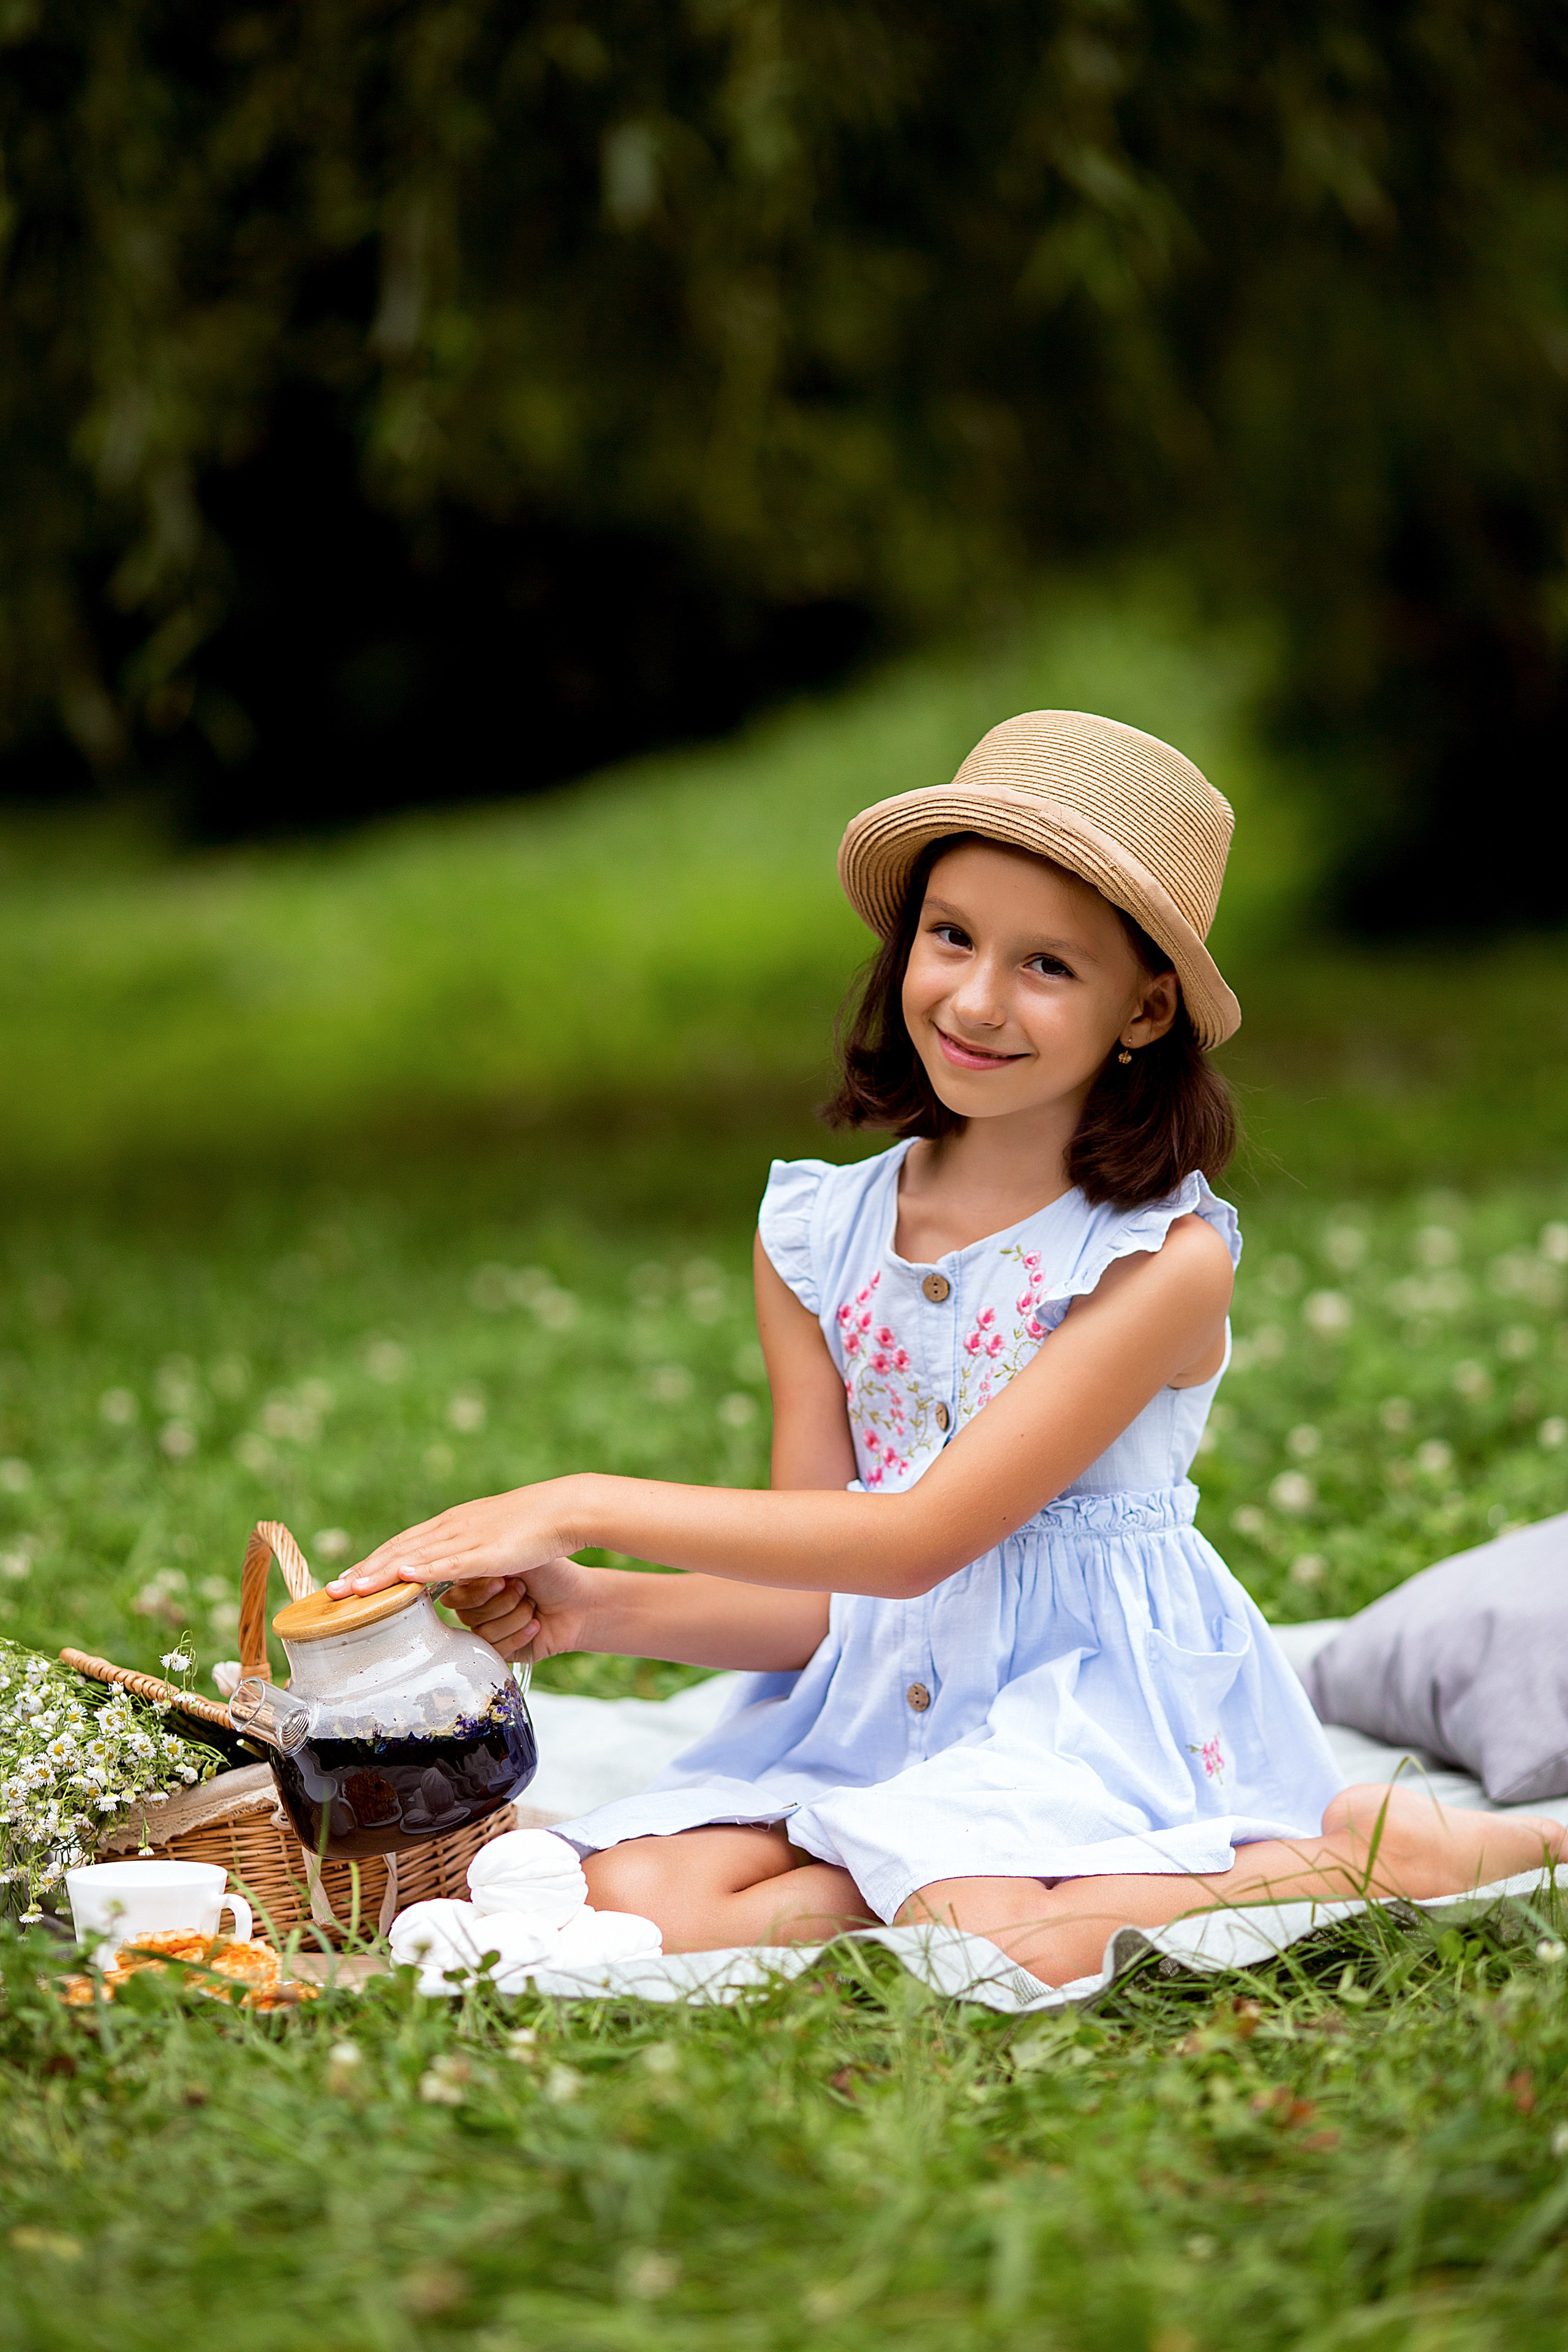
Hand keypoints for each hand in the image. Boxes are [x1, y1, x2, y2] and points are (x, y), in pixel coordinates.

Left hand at [328, 1481, 580, 1596]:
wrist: (564, 1509)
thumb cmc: (534, 1529)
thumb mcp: (491, 1542)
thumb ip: (467, 1555)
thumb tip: (452, 1575)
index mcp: (452, 1525)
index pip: (403, 1545)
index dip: (373, 1563)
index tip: (347, 1580)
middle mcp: (451, 1528)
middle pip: (398, 1550)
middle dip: (363, 1571)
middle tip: (332, 1591)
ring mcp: (466, 1538)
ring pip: (414, 1556)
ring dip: (379, 1573)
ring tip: (351, 1589)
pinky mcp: (486, 1551)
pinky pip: (449, 1562)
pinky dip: (423, 1568)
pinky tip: (402, 1577)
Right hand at [444, 1556, 595, 1662]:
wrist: (578, 1601)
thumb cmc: (550, 1573)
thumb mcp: (517, 1557)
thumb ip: (482, 1561)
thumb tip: (451, 1567)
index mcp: (474, 1581)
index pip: (454, 1595)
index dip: (478, 1591)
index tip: (503, 1580)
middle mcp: (476, 1607)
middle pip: (466, 1615)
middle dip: (503, 1602)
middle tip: (525, 1590)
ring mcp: (487, 1630)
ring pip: (483, 1633)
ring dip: (516, 1617)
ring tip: (534, 1606)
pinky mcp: (501, 1651)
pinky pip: (496, 1649)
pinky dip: (520, 1635)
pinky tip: (536, 1624)